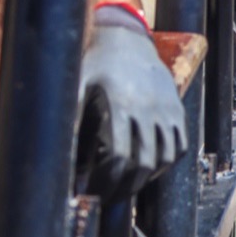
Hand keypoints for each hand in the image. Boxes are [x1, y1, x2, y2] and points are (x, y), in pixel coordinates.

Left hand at [77, 10, 187, 199]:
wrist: (127, 39)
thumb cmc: (94, 64)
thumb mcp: (75, 86)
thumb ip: (70, 119)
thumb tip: (56, 158)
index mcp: (121, 103)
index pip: (120, 156)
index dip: (106, 181)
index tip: (92, 192)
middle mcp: (149, 108)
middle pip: (143, 163)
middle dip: (124, 187)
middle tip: (107, 197)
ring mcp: (167, 109)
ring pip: (165, 158)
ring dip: (146, 178)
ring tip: (126, 186)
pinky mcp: (177, 110)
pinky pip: (179, 145)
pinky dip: (166, 162)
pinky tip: (146, 167)